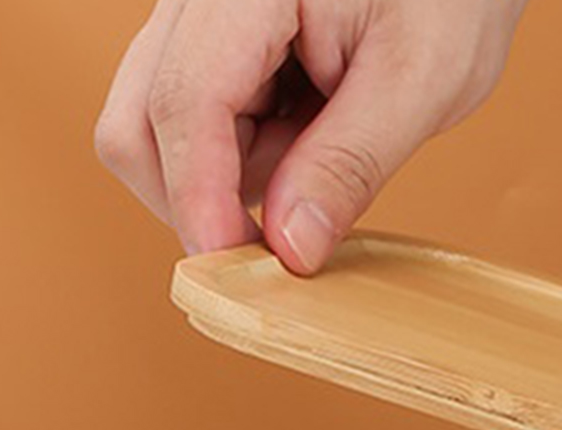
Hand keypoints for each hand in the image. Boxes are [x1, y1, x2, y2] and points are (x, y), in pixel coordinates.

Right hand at [94, 0, 525, 274]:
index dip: (202, 200)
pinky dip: (241, 154)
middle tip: (294, 212)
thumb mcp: (423, 76)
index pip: (184, 103)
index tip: (235, 271)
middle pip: (137, 127)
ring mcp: (193, 18)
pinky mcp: (205, 45)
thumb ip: (351, 164)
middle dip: (204, 196)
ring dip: (228, 176)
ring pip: (155, 136)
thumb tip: (289, 249)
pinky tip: (305, 126)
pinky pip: (189, 125)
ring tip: (317, 142)